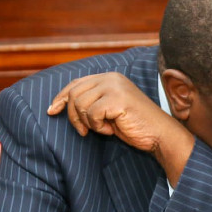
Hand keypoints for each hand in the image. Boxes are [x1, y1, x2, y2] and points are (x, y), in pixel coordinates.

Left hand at [47, 73, 193, 184]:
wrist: (159, 134)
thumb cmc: (135, 125)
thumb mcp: (109, 110)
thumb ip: (92, 101)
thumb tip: (61, 103)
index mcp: (110, 77)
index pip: (76, 83)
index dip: (61, 97)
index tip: (52, 111)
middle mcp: (111, 78)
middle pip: (74, 93)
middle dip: (73, 116)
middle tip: (84, 132)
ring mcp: (115, 86)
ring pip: (80, 104)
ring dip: (88, 122)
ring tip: (103, 129)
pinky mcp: (117, 99)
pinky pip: (92, 114)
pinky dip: (98, 127)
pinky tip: (111, 130)